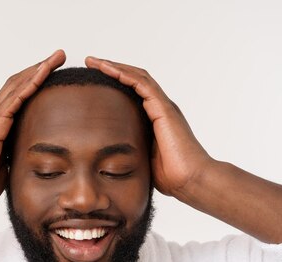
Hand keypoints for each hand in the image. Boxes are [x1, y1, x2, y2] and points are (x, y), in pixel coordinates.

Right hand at [0, 50, 66, 212]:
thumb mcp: (6, 166)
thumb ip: (16, 155)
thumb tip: (32, 158)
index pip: (17, 96)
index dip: (34, 82)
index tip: (53, 72)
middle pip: (17, 84)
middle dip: (39, 68)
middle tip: (59, 55)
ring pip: (16, 87)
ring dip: (37, 70)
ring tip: (56, 58)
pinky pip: (13, 102)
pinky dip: (28, 86)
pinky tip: (41, 75)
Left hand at [85, 56, 213, 197]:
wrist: (191, 180)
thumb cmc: (171, 176)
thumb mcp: (142, 158)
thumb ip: (131, 150)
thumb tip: (112, 156)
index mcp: (155, 118)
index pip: (132, 92)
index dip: (114, 82)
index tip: (93, 80)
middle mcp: (160, 108)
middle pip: (134, 79)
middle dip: (111, 69)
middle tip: (90, 63)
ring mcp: (163, 106)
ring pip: (137, 77)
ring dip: (114, 67)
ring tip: (94, 62)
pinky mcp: (164, 109)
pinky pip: (142, 84)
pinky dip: (124, 74)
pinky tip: (108, 69)